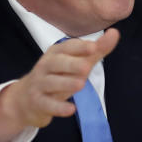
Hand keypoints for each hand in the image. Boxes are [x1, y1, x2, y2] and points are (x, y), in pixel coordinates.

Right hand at [0, 29, 120, 141]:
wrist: (26, 99)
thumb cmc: (58, 77)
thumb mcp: (76, 63)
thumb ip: (96, 50)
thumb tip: (114, 33)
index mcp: (56, 53)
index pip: (67, 47)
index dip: (79, 47)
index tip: (93, 47)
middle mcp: (45, 66)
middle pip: (57, 63)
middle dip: (71, 64)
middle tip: (86, 67)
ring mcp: (39, 84)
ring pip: (51, 82)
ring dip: (65, 83)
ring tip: (80, 84)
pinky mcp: (37, 102)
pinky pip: (47, 104)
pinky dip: (58, 107)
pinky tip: (71, 109)